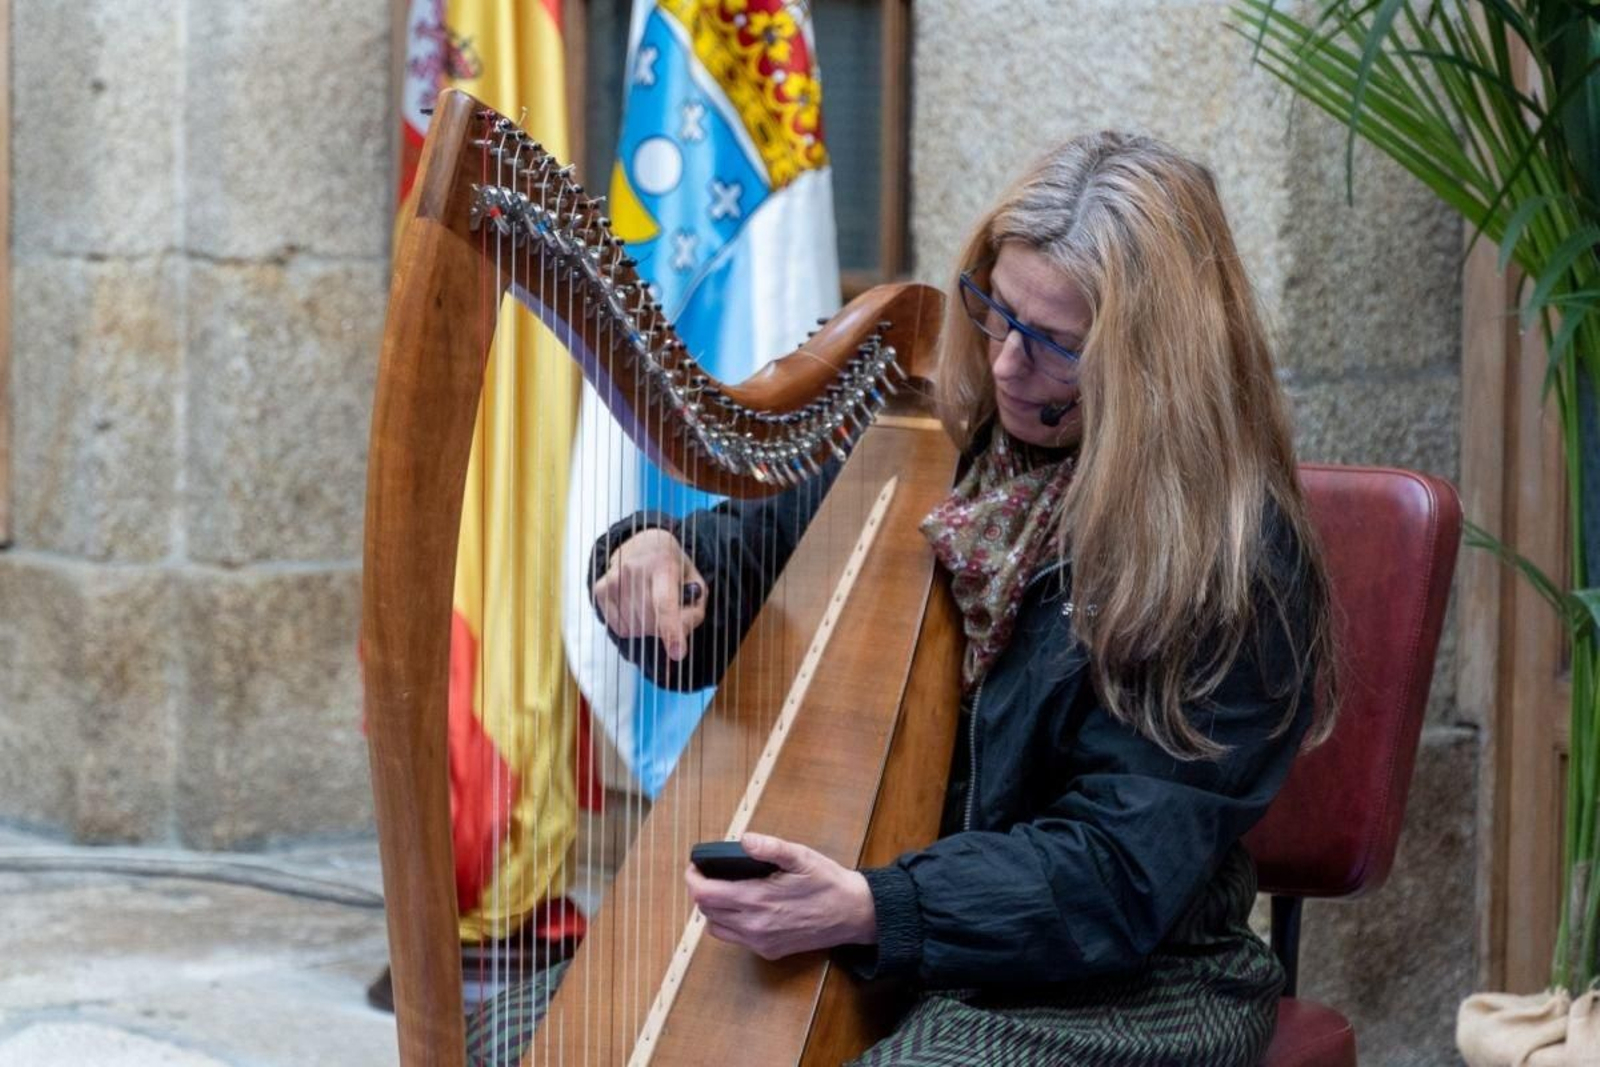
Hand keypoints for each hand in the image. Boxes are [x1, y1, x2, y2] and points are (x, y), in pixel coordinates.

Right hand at [592, 529, 707, 660]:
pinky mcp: (600, 590)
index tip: (677, 653)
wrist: (643, 546)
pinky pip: (619, 629)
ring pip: (635, 629)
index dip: (671, 629)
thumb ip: (694, 612)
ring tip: (651, 603)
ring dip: (648, 627)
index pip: (665, 602)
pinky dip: (632, 626)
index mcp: (663, 563)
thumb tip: (678, 636)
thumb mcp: (695, 584)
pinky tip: (636, 606)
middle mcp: (634, 569)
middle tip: (668, 610)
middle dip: (665, 627)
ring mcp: (613, 580)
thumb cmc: (674, 571)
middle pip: (652, 622)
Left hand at [685, 833, 877, 960]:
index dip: (693, 878)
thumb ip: (771, 847)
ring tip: (722, 889)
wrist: (853, 914)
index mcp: (758, 900)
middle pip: (706, 912)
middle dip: (701, 891)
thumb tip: (745, 839)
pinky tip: (742, 907)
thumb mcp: (801, 856)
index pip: (705, 895)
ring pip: (716, 929)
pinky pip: (735, 939)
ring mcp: (761, 942)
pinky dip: (729, 923)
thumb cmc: (827, 882)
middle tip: (708, 873)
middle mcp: (754, 926)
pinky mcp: (769, 951)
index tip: (695, 865)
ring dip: (712, 909)